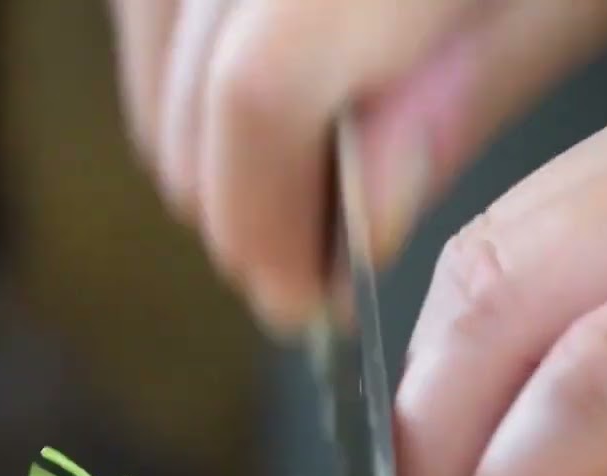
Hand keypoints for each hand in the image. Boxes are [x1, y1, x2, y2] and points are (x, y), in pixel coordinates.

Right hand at [108, 0, 606, 331]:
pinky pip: (143, 48)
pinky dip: (185, 100)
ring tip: (299, 172)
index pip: (260, 95)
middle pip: (192, 112)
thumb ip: (463, 98)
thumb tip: (362, 222)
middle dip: (246, 216)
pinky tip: (253, 102)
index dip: (267, 223)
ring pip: (155, 96)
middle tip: (313, 251)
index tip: (300, 296)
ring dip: (215, 167)